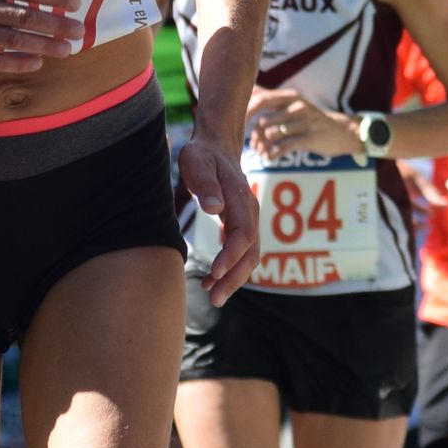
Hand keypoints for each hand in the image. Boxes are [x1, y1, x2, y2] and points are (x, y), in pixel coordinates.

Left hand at [180, 138, 257, 302]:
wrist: (217, 147)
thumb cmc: (203, 154)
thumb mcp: (196, 161)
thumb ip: (204, 183)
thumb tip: (214, 208)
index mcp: (240, 198)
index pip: (243, 234)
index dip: (230, 256)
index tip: (213, 272)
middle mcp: (250, 212)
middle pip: (251, 252)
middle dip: (235, 278)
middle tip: (214, 299)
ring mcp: (248, 220)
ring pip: (249, 257)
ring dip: (233, 279)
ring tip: (212, 297)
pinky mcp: (241, 226)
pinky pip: (241, 253)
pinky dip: (230, 270)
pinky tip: (211, 281)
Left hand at [244, 87, 355, 162]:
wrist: (342, 131)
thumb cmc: (310, 119)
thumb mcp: (292, 104)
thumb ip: (270, 97)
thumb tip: (248, 87)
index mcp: (290, 97)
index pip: (260, 99)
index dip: (245, 113)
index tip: (237, 126)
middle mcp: (297, 106)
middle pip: (263, 121)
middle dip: (255, 137)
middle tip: (255, 146)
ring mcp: (305, 122)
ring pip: (272, 134)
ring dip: (263, 147)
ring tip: (263, 153)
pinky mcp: (310, 138)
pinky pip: (284, 146)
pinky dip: (273, 154)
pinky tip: (271, 158)